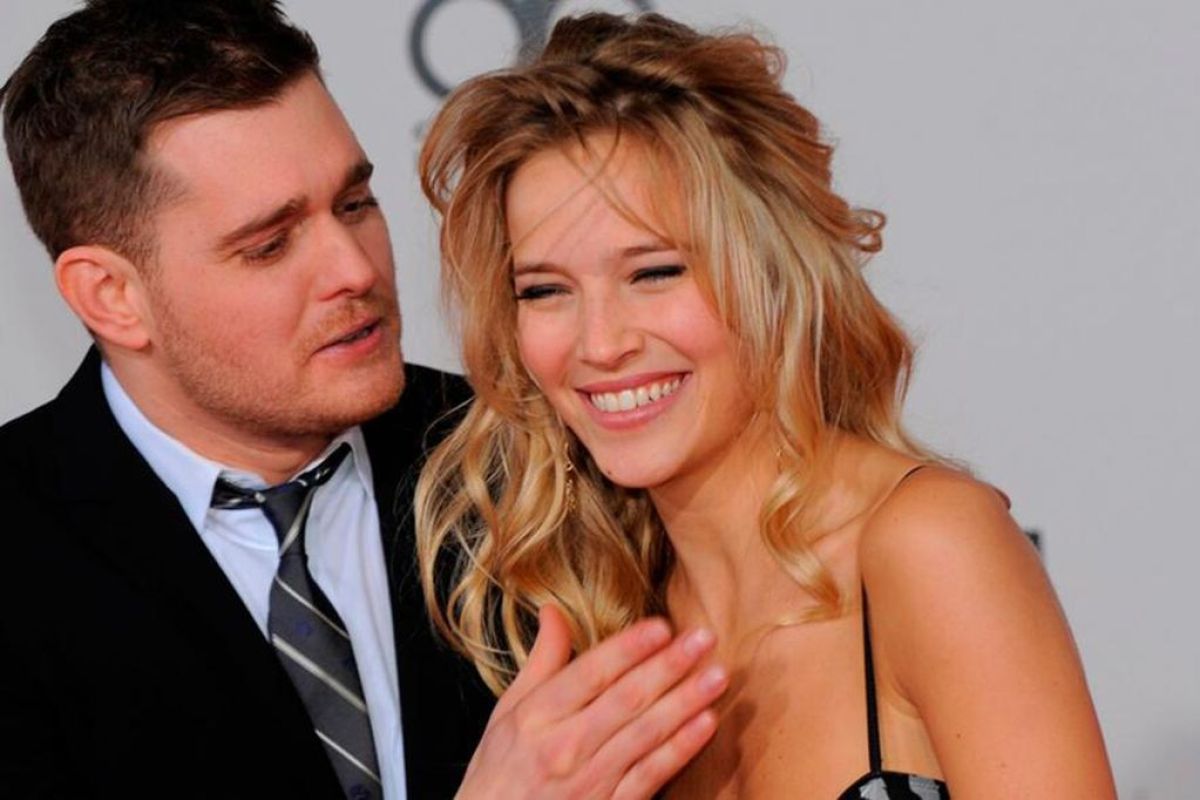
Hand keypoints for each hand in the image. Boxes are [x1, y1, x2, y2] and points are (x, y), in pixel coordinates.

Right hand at [455, 605, 725, 799]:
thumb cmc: (500, 771)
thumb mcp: (508, 711)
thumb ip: (541, 660)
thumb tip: (554, 610)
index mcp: (538, 716)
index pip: (590, 674)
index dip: (628, 648)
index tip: (661, 626)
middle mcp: (564, 746)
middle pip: (625, 699)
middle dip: (669, 666)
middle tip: (704, 638)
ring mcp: (589, 780)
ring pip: (645, 734)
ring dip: (685, 702)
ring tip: (716, 676)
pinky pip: (650, 775)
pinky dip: (679, 750)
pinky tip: (705, 724)